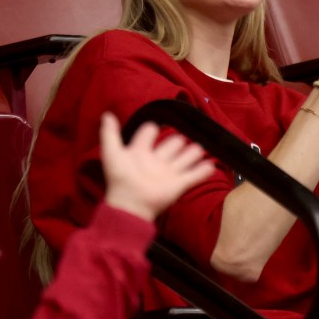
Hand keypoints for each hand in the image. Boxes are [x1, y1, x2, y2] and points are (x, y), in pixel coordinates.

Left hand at [100, 114, 215, 221]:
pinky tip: (211, 165)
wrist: (131, 204)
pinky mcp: (180, 184)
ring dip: (193, 153)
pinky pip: (195, 176)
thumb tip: (107, 114)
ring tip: (200, 148)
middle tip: (184, 139)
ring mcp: (170, 173)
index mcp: (141, 152)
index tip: (154, 127)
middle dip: (178, 141)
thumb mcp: (112, 153)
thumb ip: (109, 134)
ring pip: (185, 159)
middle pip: (172, 146)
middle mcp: (157, 161)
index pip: (148, 135)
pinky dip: (204, 171)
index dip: (150, 130)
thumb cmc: (120, 178)